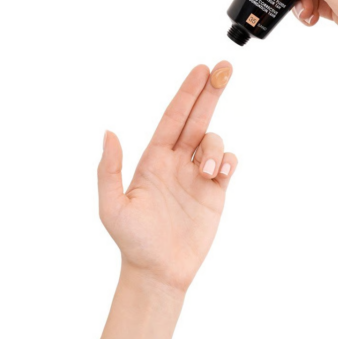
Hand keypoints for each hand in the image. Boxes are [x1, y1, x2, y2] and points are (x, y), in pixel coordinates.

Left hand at [97, 62, 236, 293]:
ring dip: (215, 148)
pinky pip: (228, 164)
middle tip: (224, 67)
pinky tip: (220, 174)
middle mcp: (176, 161)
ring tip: (208, 171)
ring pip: (213, 142)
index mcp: (153, 159)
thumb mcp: (111, 206)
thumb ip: (109, 169)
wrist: (159, 272)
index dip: (187, 93)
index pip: (173, 117)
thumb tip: (109, 132)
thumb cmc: (132, 241)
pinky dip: (229, 162)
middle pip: (197, 118)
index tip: (201, 70)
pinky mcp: (215, 192)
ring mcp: (197, 175)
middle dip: (211, 92)